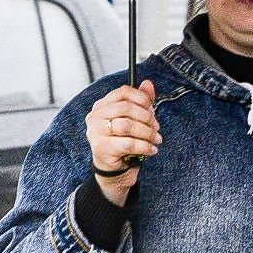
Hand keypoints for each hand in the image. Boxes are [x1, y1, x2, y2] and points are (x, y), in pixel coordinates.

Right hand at [85, 80, 159, 204]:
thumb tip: (148, 83)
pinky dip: (144, 146)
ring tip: (156, 139)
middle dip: (146, 117)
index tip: (152, 107)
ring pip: (127, 125)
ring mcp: (96, 132)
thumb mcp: (135, 119)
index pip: (122, 92)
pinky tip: (152, 149)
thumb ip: (142, 101)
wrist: (114, 169)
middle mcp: (95, 116)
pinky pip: (128, 143)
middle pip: (125, 107)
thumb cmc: (123, 141)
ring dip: (147, 132)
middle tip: (156, 127)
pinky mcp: (101, 148)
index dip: (141, 98)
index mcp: (102, 105)